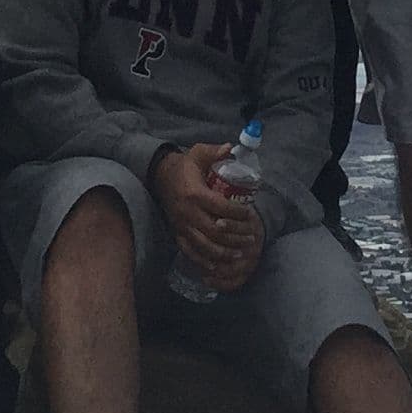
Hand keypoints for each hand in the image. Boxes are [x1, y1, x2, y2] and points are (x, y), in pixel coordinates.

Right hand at [152, 144, 264, 290]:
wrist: (160, 176)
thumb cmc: (185, 165)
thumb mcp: (198, 153)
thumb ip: (214, 151)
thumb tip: (229, 148)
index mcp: (195, 193)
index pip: (221, 208)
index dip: (238, 213)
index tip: (250, 213)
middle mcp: (187, 212)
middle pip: (215, 231)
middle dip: (236, 236)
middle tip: (251, 237)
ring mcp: (181, 225)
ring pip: (204, 245)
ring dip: (224, 251)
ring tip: (240, 252)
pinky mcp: (176, 232)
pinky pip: (190, 251)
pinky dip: (203, 260)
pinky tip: (216, 265)